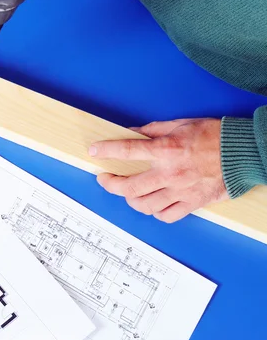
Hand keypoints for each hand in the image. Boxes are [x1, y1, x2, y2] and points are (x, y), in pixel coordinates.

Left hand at [88, 118, 228, 222]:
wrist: (245, 152)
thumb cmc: (215, 135)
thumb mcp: (181, 124)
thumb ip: (153, 129)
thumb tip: (132, 131)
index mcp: (166, 149)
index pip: (127, 150)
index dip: (106, 151)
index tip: (94, 152)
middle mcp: (170, 173)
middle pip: (129, 187)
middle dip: (110, 184)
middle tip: (105, 179)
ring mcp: (181, 191)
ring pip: (144, 205)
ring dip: (130, 200)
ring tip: (127, 193)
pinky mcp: (192, 203)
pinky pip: (166, 215)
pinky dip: (155, 212)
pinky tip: (152, 205)